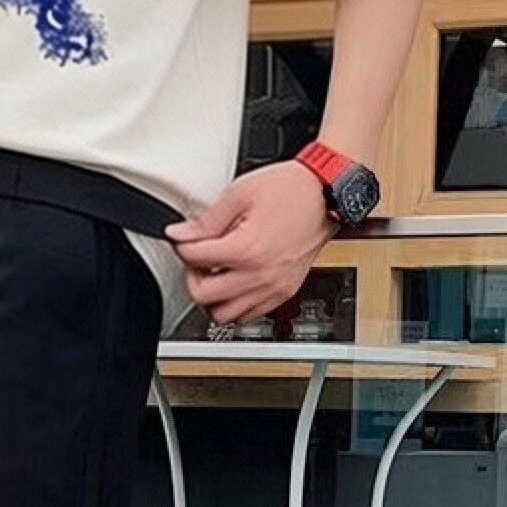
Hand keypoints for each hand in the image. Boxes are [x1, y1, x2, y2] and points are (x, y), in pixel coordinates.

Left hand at [165, 161, 335, 326]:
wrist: (326, 195)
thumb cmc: (291, 190)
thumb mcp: (240, 194)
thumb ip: (206, 221)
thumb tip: (181, 235)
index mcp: (247, 249)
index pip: (194, 260)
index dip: (182, 246)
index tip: (184, 240)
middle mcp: (260, 275)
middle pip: (204, 296)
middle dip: (192, 277)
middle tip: (196, 261)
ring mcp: (274, 288)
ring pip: (225, 316)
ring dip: (212, 298)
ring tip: (215, 275)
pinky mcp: (284, 293)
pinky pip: (250, 316)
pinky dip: (235, 305)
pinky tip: (235, 284)